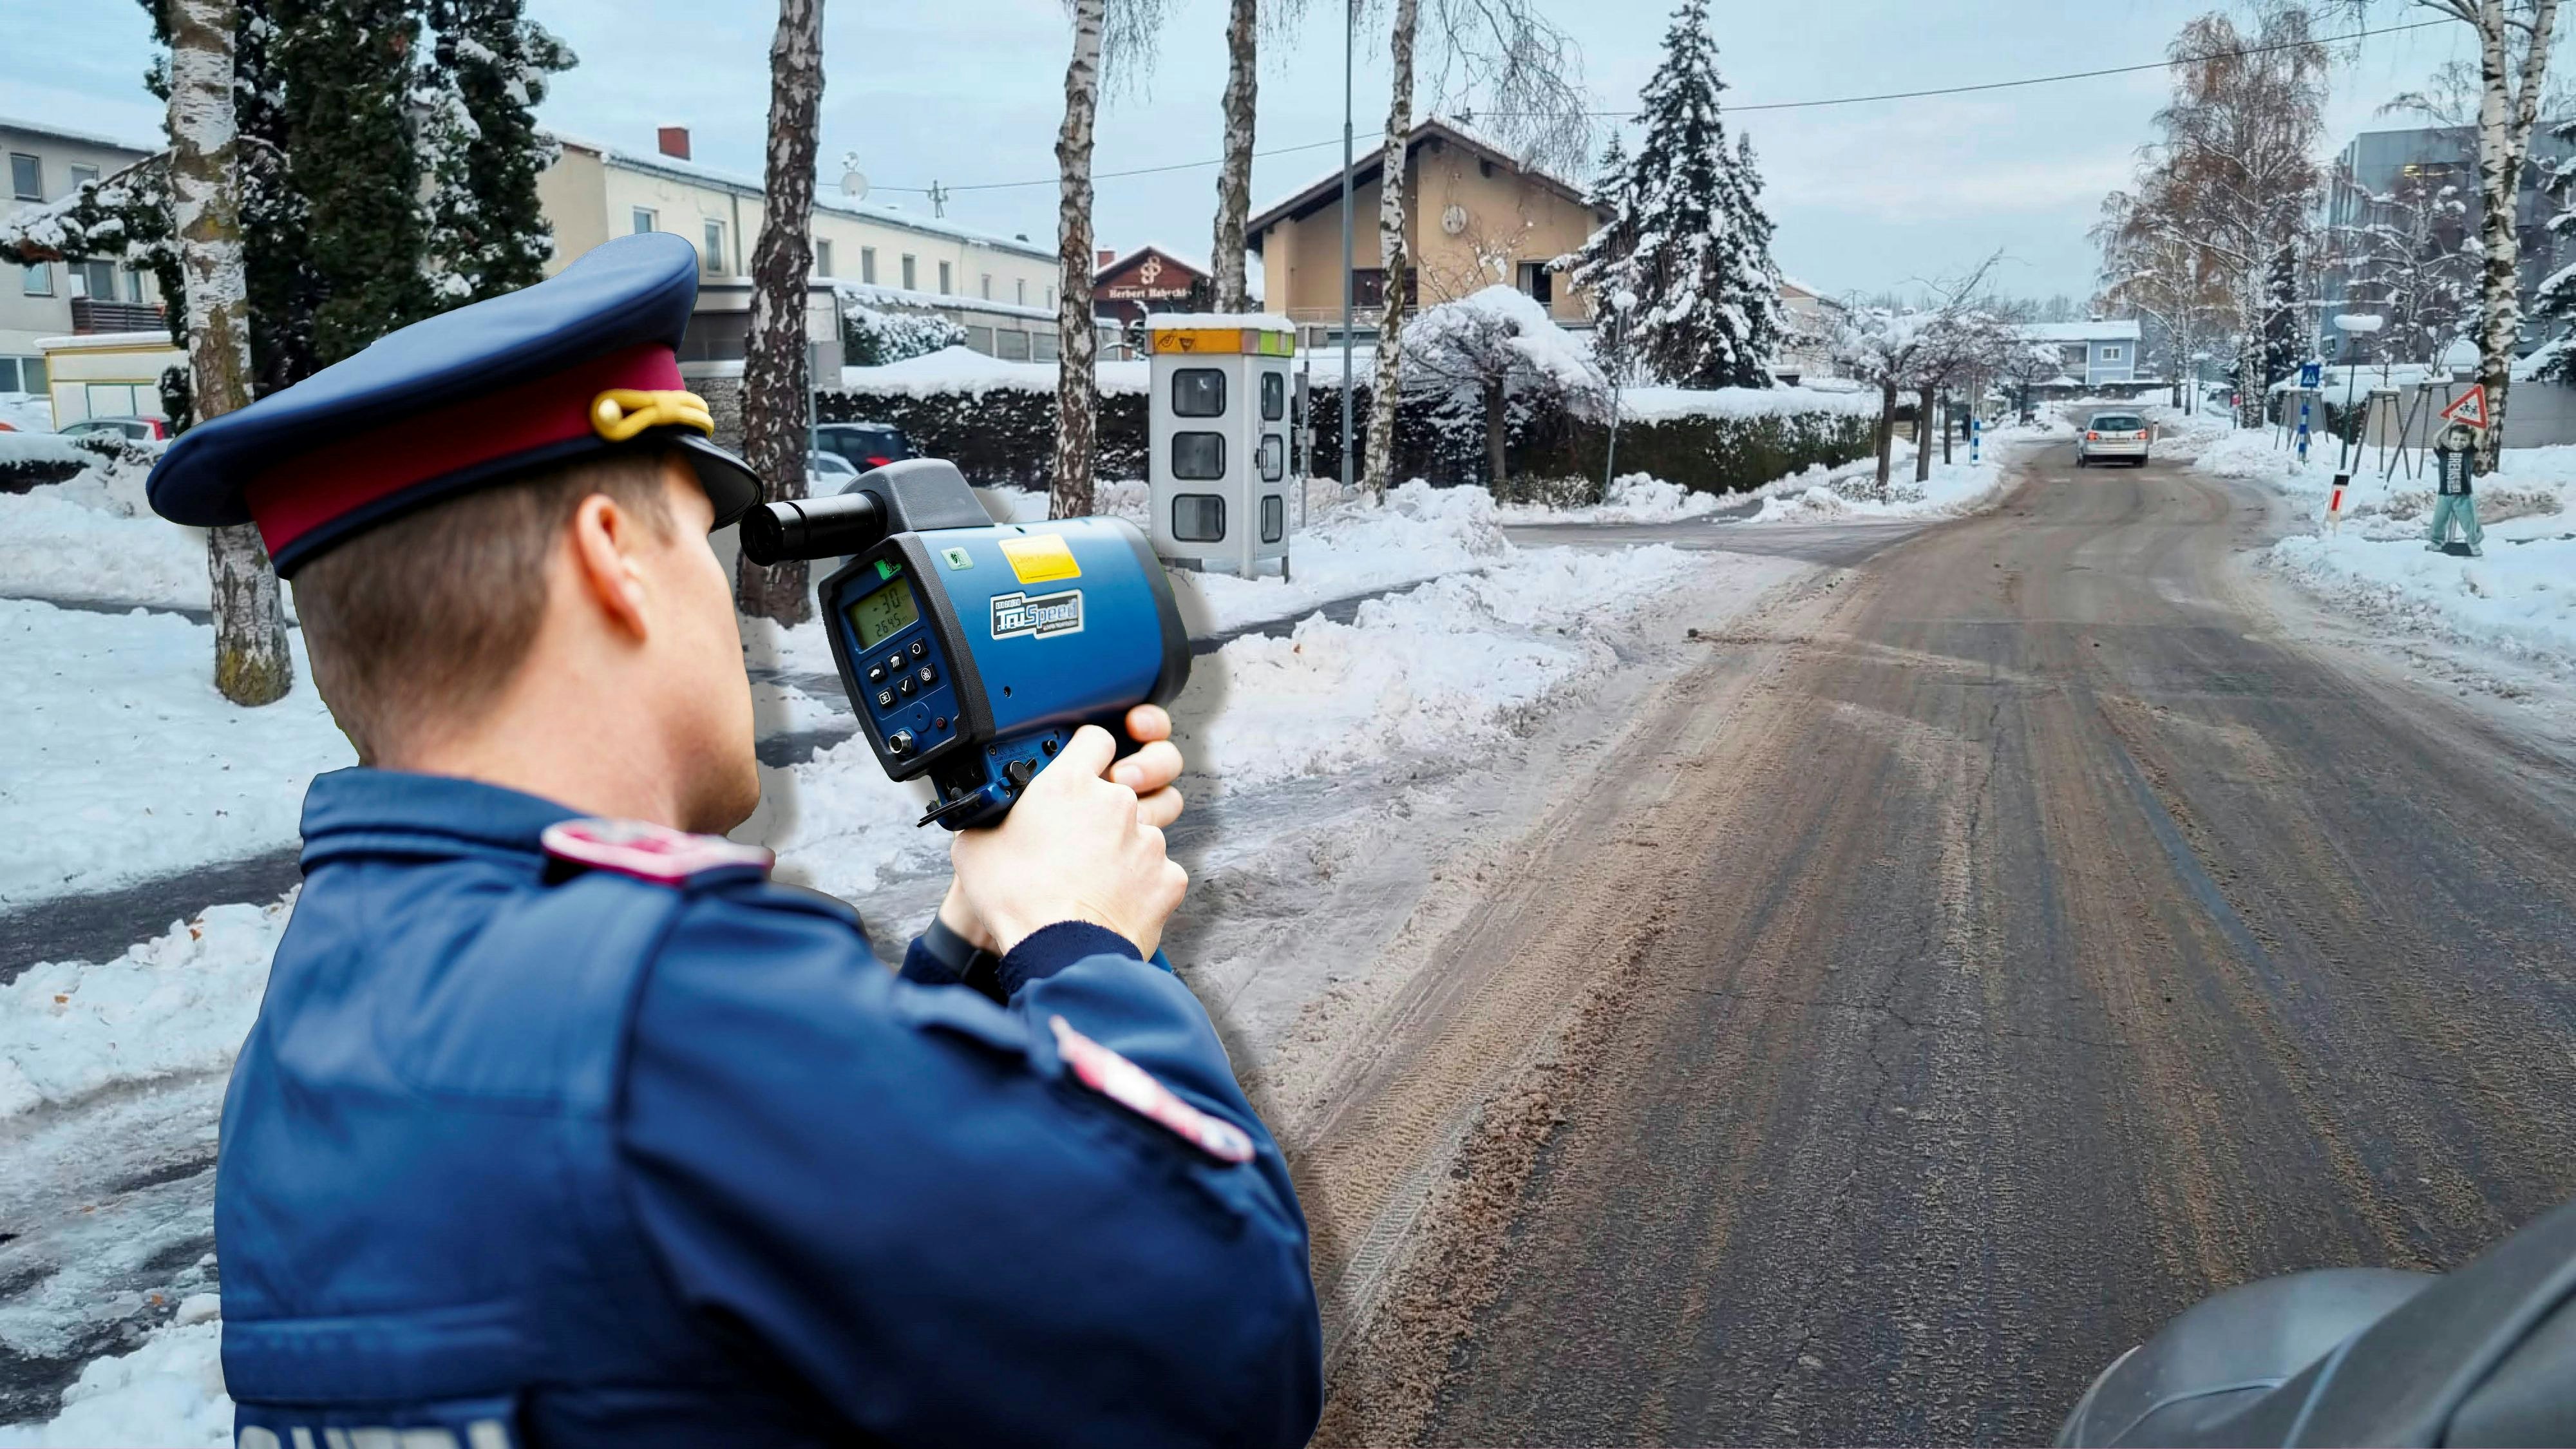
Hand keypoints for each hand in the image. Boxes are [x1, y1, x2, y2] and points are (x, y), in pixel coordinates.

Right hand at [948, 716, 1189, 956]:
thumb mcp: (977, 846)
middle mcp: (1116, 803)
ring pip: (1144, 832)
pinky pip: (1160, 872)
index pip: (1095, 739)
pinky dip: (1143, 885)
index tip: (1085, 764)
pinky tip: (1116, 901)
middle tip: (1086, 833)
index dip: (1089, 751)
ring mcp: (1148, 840)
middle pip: (1125, 787)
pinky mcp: (1168, 877)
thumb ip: (992, 819)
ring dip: (1125, 848)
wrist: (1057, 952)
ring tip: (1096, 878)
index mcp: (1069, 784)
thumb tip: (985, 821)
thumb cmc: (1016, 900)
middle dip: (1107, 808)